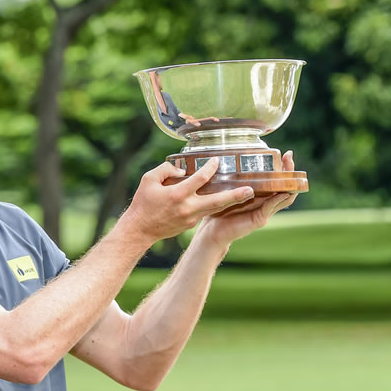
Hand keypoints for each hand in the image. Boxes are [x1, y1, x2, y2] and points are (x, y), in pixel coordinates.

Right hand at [122, 157, 254, 241]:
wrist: (140, 230)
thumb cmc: (143, 203)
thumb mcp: (148, 179)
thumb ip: (166, 169)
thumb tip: (182, 169)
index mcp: (178, 194)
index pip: (200, 179)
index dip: (210, 168)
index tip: (217, 160)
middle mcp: (188, 208)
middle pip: (218, 201)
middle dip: (236, 195)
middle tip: (250, 190)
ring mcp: (191, 218)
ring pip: (215, 208)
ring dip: (231, 202)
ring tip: (245, 195)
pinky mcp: (190, 224)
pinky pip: (205, 212)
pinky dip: (215, 205)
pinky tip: (222, 200)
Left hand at [198, 151, 298, 246]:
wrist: (213, 230)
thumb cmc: (218, 209)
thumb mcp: (227, 189)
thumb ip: (233, 179)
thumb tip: (225, 158)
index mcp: (259, 194)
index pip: (276, 180)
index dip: (284, 168)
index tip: (286, 154)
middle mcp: (264, 201)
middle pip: (284, 186)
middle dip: (290, 172)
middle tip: (289, 157)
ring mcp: (264, 211)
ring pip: (283, 197)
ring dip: (288, 185)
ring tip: (291, 173)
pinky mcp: (259, 219)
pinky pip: (271, 207)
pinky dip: (278, 200)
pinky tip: (282, 193)